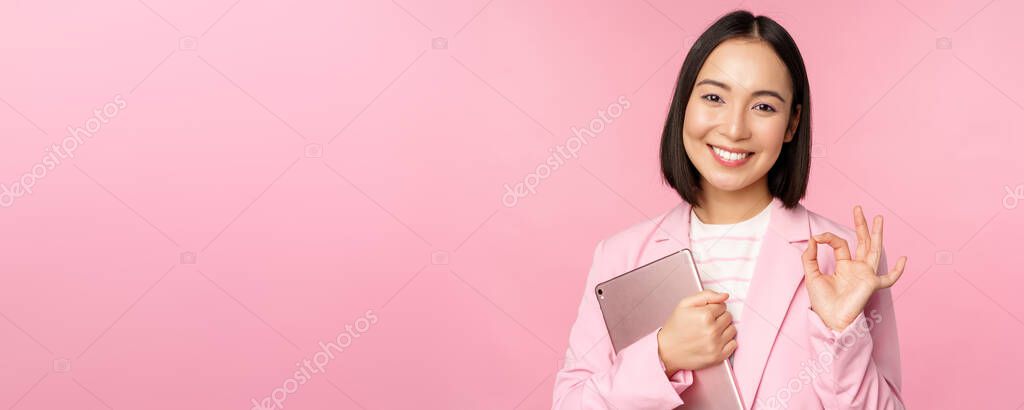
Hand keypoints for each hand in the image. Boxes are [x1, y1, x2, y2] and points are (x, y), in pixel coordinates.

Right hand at [657, 290, 736, 374]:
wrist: (666, 350)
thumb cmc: (675, 327)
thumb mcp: (684, 304)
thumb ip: (706, 295)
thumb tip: (725, 296)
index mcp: (705, 316)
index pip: (722, 305)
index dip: (713, 308)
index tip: (703, 314)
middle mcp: (712, 330)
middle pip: (729, 317)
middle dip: (719, 318)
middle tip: (706, 323)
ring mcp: (716, 345)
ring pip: (732, 329)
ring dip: (724, 329)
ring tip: (710, 332)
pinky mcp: (718, 357)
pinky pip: (734, 344)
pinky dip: (727, 342)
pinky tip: (715, 341)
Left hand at [802, 205, 907, 330]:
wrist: (829, 319)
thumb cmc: (822, 301)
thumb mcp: (812, 275)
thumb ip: (810, 257)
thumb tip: (813, 239)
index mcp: (844, 265)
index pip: (840, 243)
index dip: (828, 237)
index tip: (817, 237)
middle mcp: (857, 268)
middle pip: (862, 242)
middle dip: (861, 225)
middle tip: (858, 208)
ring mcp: (866, 275)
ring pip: (874, 250)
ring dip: (876, 234)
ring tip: (878, 218)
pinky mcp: (871, 283)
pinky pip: (888, 278)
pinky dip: (897, 271)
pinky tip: (903, 259)